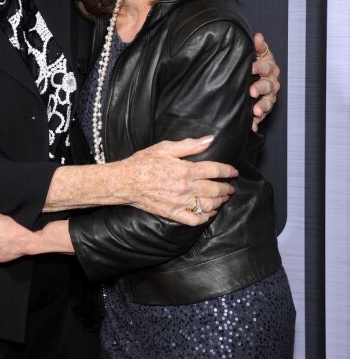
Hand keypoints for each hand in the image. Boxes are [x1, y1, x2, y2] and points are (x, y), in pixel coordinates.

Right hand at [118, 136, 236, 224]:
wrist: (125, 182)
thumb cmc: (143, 163)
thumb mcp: (165, 148)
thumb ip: (190, 145)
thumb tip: (209, 139)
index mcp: (186, 169)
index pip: (215, 170)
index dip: (228, 171)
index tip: (234, 172)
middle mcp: (186, 187)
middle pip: (215, 189)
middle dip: (226, 188)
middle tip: (231, 187)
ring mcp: (180, 202)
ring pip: (208, 205)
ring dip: (219, 202)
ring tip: (222, 199)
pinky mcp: (172, 213)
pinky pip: (194, 219)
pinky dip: (205, 217)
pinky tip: (208, 213)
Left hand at [250, 32, 279, 131]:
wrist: (257, 77)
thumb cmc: (256, 64)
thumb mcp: (258, 54)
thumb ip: (258, 46)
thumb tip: (257, 36)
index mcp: (270, 68)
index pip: (266, 67)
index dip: (259, 67)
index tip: (251, 67)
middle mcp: (272, 83)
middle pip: (268, 86)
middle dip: (260, 89)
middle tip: (252, 91)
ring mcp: (269, 97)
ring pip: (267, 102)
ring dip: (262, 107)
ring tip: (255, 112)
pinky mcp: (264, 109)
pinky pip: (262, 116)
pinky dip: (257, 122)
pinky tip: (252, 126)